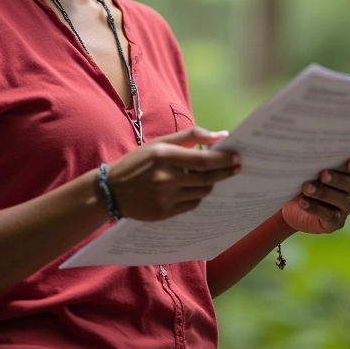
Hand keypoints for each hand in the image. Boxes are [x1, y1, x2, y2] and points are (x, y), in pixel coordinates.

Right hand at [105, 126, 240, 220]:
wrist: (111, 190)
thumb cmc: (137, 162)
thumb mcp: (159, 143)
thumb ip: (190, 136)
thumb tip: (220, 135)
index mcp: (163, 156)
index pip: (203, 159)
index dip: (223, 159)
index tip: (237, 156)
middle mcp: (165, 178)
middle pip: (207, 178)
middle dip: (225, 172)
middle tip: (237, 167)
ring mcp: (165, 198)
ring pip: (202, 192)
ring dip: (212, 183)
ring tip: (214, 176)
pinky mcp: (164, 213)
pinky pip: (192, 204)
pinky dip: (199, 195)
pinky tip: (196, 188)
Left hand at [281, 158, 349, 234]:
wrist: (291, 204)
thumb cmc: (301, 179)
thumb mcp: (306, 168)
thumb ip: (313, 161)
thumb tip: (306, 151)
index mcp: (348, 173)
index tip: (349, 163)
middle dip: (337, 179)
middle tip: (323, 174)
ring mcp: (345, 208)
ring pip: (342, 201)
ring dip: (324, 193)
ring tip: (307, 188)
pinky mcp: (336, 222)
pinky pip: (330, 216)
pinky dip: (316, 208)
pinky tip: (303, 202)